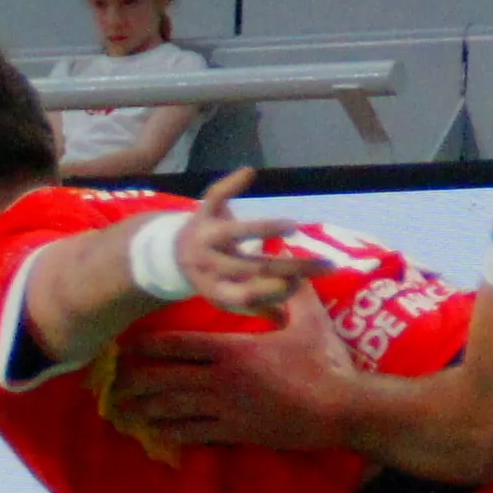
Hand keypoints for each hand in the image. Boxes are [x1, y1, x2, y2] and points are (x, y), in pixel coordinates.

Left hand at [116, 290, 364, 450]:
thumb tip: (287, 259)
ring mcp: (224, 409)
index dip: (148, 347)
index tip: (127, 347)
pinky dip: (171, 432)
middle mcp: (219, 380)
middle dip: (135, 381)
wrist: (338, 409)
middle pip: (163, 379)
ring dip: (145, 409)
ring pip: (172, 410)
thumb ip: (291, 292)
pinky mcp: (233, 433)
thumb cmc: (324, 361)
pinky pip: (193, 433)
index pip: (178, 346)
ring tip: (124, 410)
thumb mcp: (309, 319)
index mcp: (232, 350)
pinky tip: (156, 432)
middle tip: (114, 382)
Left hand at [166, 166, 311, 318]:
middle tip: (323, 264)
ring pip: (233, 233)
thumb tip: (292, 320)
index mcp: (215, 290)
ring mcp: (204, 238)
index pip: (245, 296)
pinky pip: (215, 197)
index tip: (300, 284)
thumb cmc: (213, 276)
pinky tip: (250, 172)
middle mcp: (208, 266)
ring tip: (292, 226)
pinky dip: (230, 184)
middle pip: (250, 267)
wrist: (170, 254)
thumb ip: (260, 306)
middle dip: (288, 267)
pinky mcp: (202, 213)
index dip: (272, 293)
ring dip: (263, 229)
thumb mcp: (229, 296)